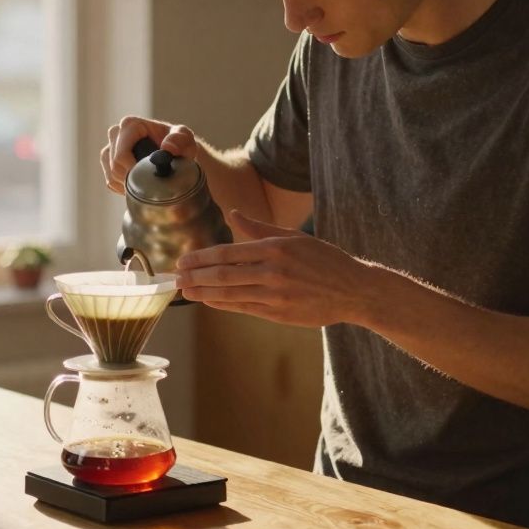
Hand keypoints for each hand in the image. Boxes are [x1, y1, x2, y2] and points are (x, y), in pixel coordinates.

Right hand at [100, 116, 198, 193]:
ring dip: (128, 185)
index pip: (121, 153)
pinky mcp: (109, 164)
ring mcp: (110, 149)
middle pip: (114, 165)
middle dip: (131, 179)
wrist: (177, 154)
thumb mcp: (185, 138)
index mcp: (130, 125)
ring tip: (148, 184)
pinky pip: (111, 182)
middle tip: (150, 185)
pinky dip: (124, 188)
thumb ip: (180, 140)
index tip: (147, 179)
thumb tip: (167, 148)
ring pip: (111, 175)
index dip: (132, 170)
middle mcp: (116, 134)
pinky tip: (140, 185)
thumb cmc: (180, 143)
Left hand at [175, 209, 380, 326]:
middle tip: (175, 278)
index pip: (228, 253)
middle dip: (196, 276)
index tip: (183, 259)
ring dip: (203, 293)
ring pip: (230, 294)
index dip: (201, 258)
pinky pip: (244, 308)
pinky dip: (223, 305)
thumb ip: (259, 228)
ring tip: (185, 291)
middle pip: (223, 275)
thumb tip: (233, 214)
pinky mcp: (279, 314)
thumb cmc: (324, 260)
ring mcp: (276, 295)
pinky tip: (209, 301)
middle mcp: (273, 271)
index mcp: (275, 248)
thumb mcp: (294, 237)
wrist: (353, 290)